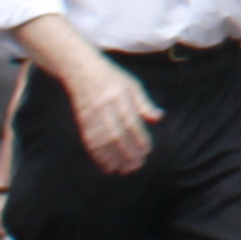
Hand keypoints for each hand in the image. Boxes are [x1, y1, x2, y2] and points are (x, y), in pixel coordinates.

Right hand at [68, 62, 160, 177]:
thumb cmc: (111, 77)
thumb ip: (145, 103)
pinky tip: (107, 165)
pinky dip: (98, 156)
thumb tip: (159, 118)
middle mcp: (104, 107)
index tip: (146, 150)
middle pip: (116, 135)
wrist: (81, 70)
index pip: (130, 122)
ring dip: (113, 158)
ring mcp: (91, 115)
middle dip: (127, 153)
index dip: (139, 138)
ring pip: (102, 142)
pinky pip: (90, 142)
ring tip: (124, 169)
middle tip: (138, 165)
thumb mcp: (132, 84)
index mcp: (119, 96)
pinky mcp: (82, 122)